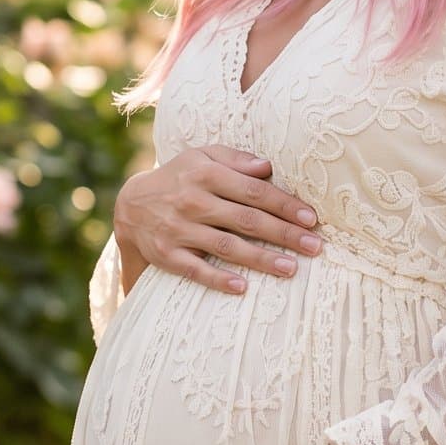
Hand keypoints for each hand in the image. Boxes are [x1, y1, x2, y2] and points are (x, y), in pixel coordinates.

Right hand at [113, 147, 323, 295]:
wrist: (131, 205)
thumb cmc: (180, 178)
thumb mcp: (202, 157)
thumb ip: (235, 159)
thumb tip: (268, 167)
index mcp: (205, 174)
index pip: (253, 191)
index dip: (284, 205)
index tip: (310, 218)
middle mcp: (192, 201)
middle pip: (246, 220)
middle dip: (283, 234)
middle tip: (314, 246)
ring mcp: (179, 229)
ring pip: (226, 246)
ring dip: (260, 259)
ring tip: (291, 268)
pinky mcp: (168, 255)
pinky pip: (196, 270)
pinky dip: (218, 279)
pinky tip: (243, 287)